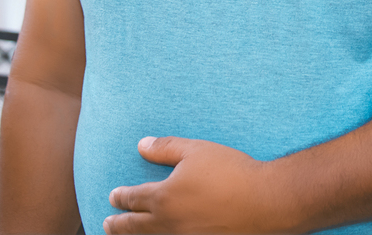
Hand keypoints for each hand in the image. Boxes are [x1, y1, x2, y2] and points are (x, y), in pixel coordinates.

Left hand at [103, 136, 286, 233]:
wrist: (265, 202)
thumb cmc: (231, 172)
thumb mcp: (197, 150)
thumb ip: (166, 148)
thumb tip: (141, 145)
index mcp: (164, 197)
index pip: (134, 198)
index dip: (121, 197)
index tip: (113, 196)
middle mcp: (168, 223)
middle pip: (134, 226)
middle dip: (118, 224)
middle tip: (107, 223)